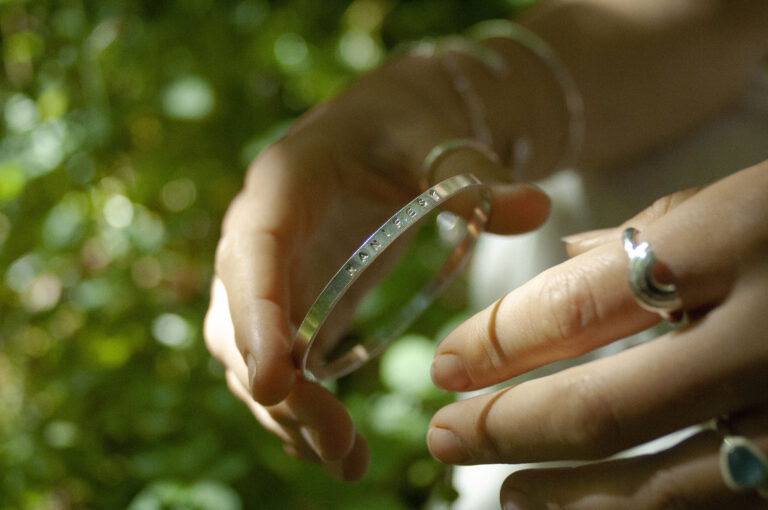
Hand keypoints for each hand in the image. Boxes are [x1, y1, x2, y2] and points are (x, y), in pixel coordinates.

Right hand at [203, 54, 551, 479]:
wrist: (383, 128)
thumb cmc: (401, 125)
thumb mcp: (432, 140)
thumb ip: (471, 174)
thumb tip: (536, 209)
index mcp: (280, 189)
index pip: (252, 255)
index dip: (255, 318)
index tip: (274, 382)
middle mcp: (260, 239)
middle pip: (238, 323)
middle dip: (279, 387)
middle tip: (339, 442)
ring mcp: (272, 276)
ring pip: (252, 356)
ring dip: (290, 414)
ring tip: (347, 463)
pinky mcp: (294, 304)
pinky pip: (283, 364)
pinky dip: (303, 410)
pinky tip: (341, 451)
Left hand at [428, 161, 767, 506]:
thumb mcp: (746, 198)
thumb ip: (653, 231)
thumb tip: (557, 256)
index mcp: (747, 237)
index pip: (584, 301)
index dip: (499, 339)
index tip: (446, 362)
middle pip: (606, 403)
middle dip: (507, 424)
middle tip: (441, 432)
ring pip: (663, 485)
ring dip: (565, 498)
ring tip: (501, 495)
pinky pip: (713, 503)